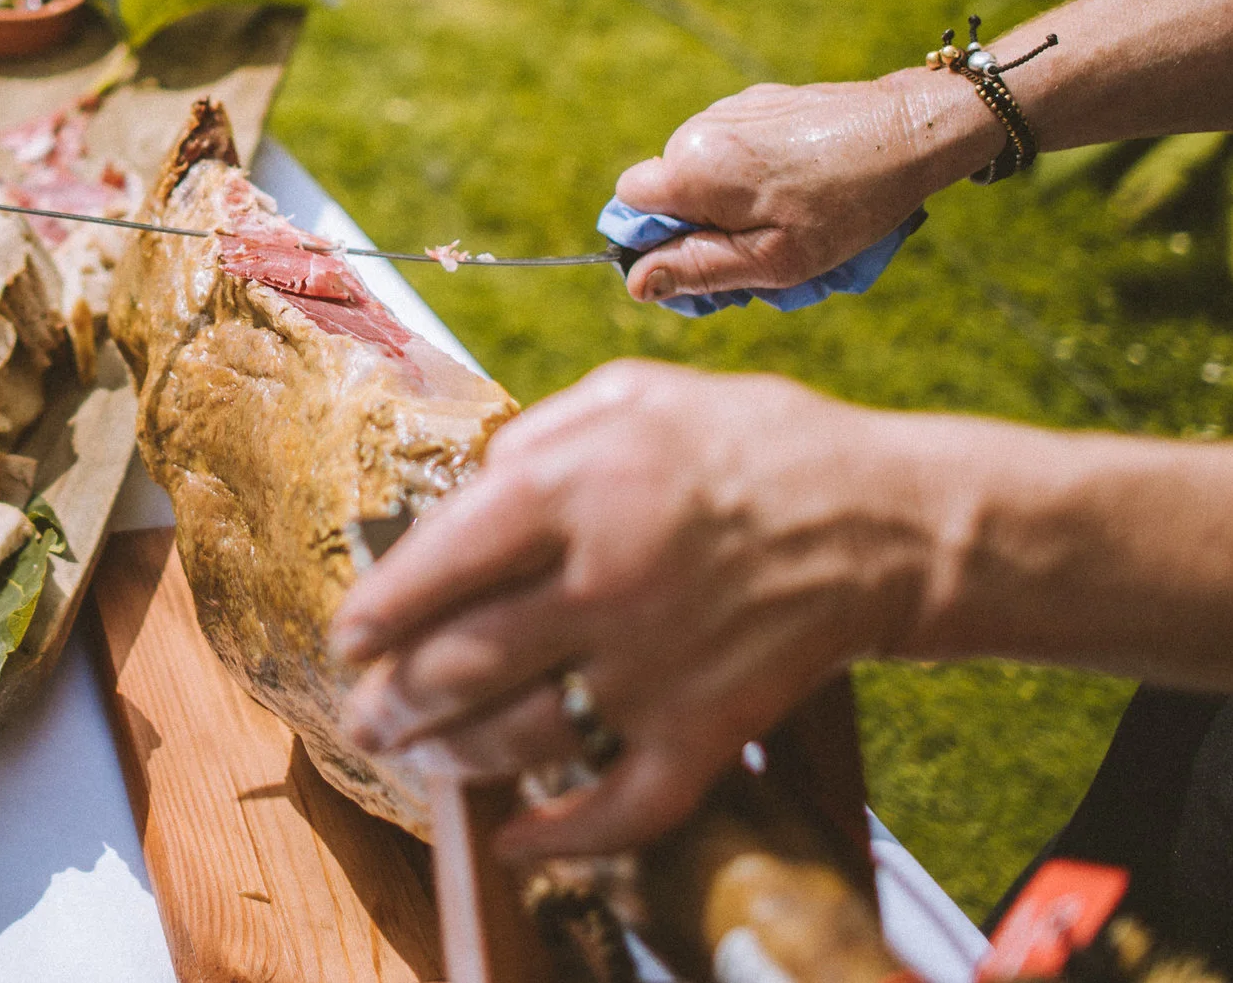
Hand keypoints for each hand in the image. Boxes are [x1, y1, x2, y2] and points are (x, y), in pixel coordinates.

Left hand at [328, 360, 946, 861]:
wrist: (883, 518)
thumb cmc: (753, 442)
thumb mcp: (633, 393)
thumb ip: (536, 437)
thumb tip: (466, 491)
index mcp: (573, 491)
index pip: (440, 561)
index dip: (379, 609)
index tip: (350, 637)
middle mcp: (601, 584)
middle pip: (460, 663)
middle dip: (395, 700)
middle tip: (367, 712)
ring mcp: (652, 667)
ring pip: (517, 739)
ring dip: (452, 758)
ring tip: (421, 756)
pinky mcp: (704, 729)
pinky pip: (619, 808)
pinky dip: (560, 839)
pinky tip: (516, 839)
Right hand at [614, 71, 987, 303]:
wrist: (909, 132)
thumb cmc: (846, 205)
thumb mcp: (774, 260)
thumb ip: (699, 269)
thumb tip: (637, 282)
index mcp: (695, 168)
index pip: (629, 205)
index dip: (654, 240)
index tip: (702, 261)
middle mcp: (700, 129)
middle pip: (665, 191)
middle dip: (698, 226)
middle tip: (758, 252)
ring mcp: (729, 109)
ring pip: (699, 171)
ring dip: (727, 202)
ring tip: (787, 217)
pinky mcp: (759, 100)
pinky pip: (730, 148)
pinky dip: (751, 174)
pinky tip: (799, 185)